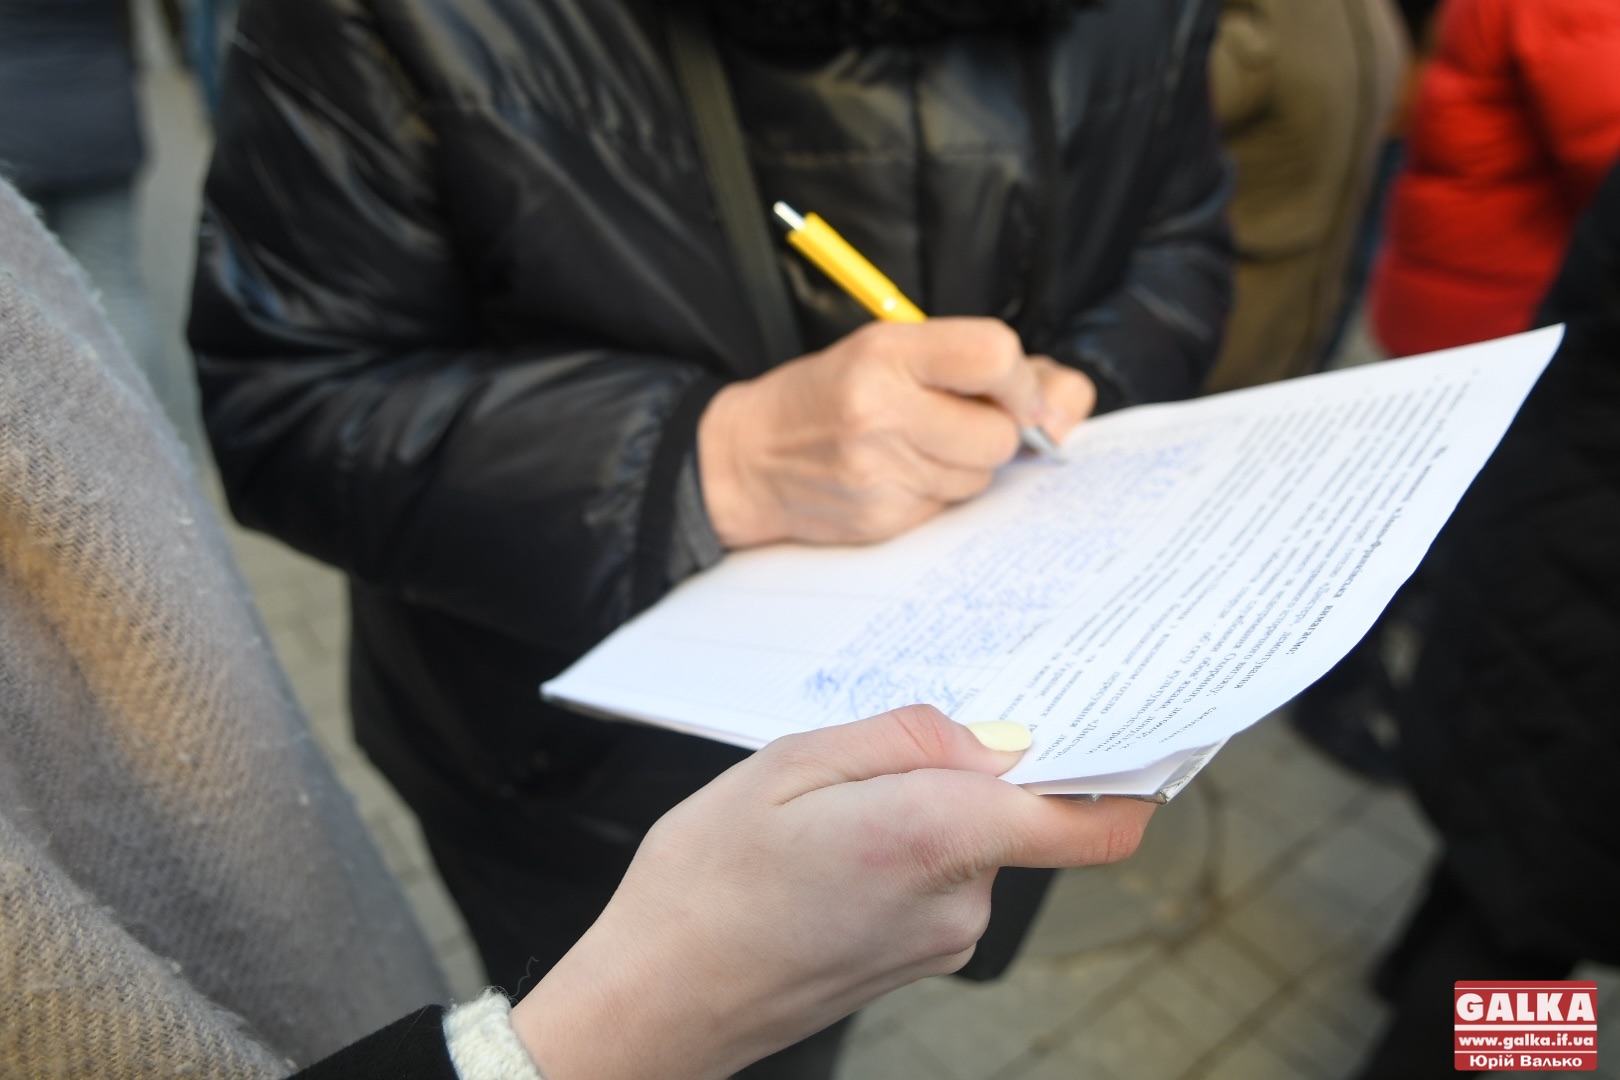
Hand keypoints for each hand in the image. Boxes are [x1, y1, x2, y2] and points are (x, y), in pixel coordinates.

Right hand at [511, 705, 1152, 1079]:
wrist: (656, 1000)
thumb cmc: (704, 882)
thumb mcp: (789, 764)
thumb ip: (907, 740)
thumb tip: (997, 741)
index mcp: (935, 838)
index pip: (1091, 821)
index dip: (1127, 773)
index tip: (1132, 729)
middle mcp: (958, 902)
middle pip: (1019, 812)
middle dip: (971, 768)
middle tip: (879, 749)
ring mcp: (940, 942)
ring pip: (972, 843)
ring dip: (925, 808)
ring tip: (826, 805)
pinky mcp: (914, 959)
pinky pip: (938, 879)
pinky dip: (904, 848)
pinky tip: (826, 847)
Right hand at [698, 319, 1095, 547]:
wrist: (747, 457)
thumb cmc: (831, 396)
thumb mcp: (896, 352)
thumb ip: (989, 369)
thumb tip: (1071, 403)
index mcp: (887, 352)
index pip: (995, 355)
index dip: (1018, 379)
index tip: (1006, 388)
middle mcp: (882, 411)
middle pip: (998, 434)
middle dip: (994, 433)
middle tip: (952, 422)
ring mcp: (880, 471)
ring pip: (980, 478)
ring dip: (964, 466)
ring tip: (913, 448)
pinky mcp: (881, 519)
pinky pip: (948, 509)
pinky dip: (936, 494)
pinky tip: (895, 477)